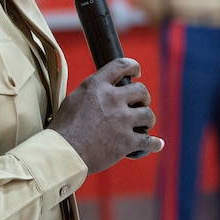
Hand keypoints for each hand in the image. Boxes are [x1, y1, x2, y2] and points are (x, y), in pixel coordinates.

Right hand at [50, 58, 163, 172]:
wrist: (62, 154)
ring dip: (147, 119)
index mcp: (97, 86)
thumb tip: (102, 90)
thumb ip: (92, 92)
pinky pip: (149, 140)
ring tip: (143, 124)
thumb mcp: (74, 99)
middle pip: (141, 91)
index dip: (133, 66)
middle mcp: (113, 99)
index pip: (121, 65)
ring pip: (148, 114)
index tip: (136, 72)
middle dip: (143, 97)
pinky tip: (157, 144)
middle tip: (140, 104)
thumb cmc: (63, 128)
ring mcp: (122, 120)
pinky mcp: (127, 141)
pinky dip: (154, 143)